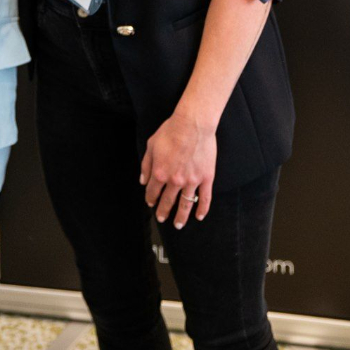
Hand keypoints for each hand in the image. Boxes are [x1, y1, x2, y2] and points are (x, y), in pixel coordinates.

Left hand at [140, 111, 215, 227]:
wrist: (192, 124)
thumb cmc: (170, 131)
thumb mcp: (151, 145)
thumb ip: (146, 165)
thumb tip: (143, 181)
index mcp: (160, 173)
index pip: (152, 192)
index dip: (150, 199)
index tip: (150, 203)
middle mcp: (175, 181)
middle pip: (168, 201)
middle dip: (163, 211)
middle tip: (161, 218)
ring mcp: (192, 181)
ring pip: (185, 205)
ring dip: (181, 217)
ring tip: (178, 225)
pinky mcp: (206, 178)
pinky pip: (205, 198)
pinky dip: (202, 209)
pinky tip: (199, 216)